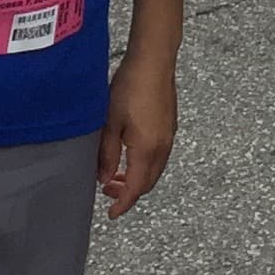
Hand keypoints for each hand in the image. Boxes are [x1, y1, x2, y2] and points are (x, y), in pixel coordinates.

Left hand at [96, 43, 178, 216]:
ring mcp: (168, 136)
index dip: (123, 204)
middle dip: (129, 192)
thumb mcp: (110, 123)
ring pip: (154, 170)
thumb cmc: (130, 87)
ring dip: (137, 178)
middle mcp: (162, 147)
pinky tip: (130, 154)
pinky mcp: (169, 126)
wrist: (153, 61)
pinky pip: (159, 156)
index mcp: (146, 150)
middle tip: (108, 190)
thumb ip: (107, 154)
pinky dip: (145, 165)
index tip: (112, 214)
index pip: (135, 188)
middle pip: (148, 183)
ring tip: (116, 173)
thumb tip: (104, 177)